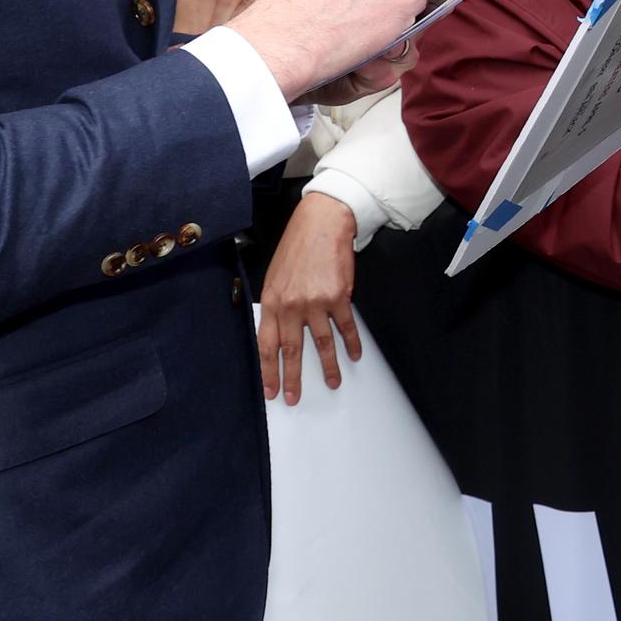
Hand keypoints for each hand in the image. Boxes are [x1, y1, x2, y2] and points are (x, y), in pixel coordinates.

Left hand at [256, 191, 361, 402]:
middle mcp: (291, 305)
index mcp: (272, 301)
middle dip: (292, 378)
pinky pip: (345, 327)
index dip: (268, 370)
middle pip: (291, 350)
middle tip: (294, 398)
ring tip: (333, 382)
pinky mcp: (338, 297)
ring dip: (328, 367)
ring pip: (321, 344)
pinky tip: (354, 354)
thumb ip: (276, 304)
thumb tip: (278, 330)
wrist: (322, 223)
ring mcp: (315, 302)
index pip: (266, 344)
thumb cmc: (298, 246)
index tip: (271, 390)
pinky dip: (351, 343)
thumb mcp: (276, 275)